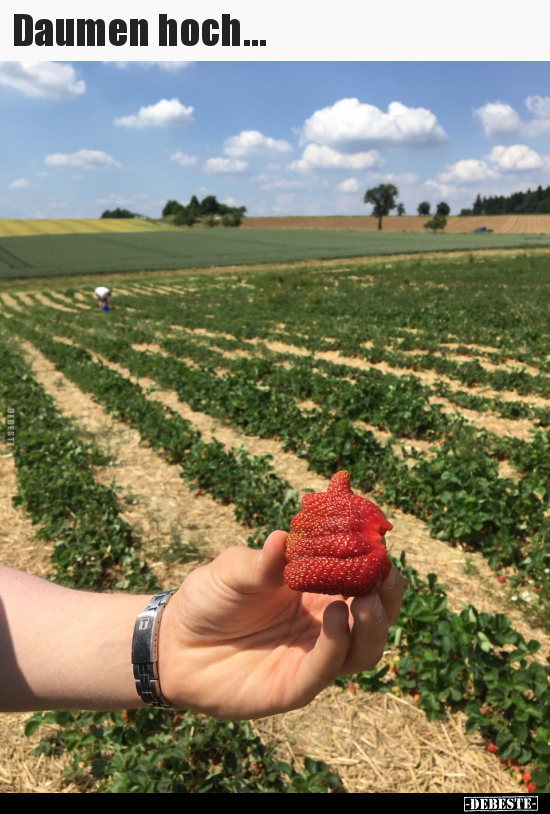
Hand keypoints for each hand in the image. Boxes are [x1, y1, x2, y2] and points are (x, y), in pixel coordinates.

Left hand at [158, 530, 403, 718]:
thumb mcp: (232, 570)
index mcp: (316, 590)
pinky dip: (338, 643)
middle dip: (388, 597)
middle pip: (375, 616)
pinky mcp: (296, 686)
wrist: (173, 643)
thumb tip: (282, 537)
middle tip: (387, 575)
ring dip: (373, 624)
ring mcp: (312, 656)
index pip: (360, 577)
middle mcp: (323, 624)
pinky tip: (336, 615)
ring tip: (365, 599)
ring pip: (363, 648)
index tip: (382, 542)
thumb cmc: (208, 598)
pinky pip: (327, 668)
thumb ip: (260, 561)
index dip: (376, 562)